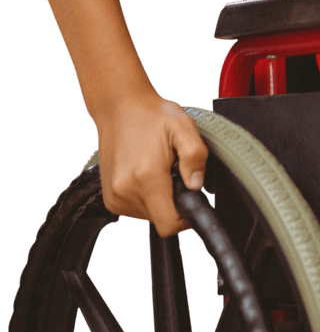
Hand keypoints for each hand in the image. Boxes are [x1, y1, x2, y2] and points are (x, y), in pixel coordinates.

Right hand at [95, 93, 208, 236]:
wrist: (120, 108)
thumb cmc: (151, 116)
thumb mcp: (184, 128)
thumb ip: (196, 157)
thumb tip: (197, 185)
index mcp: (146, 177)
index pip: (169, 223)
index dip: (186, 217)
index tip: (191, 197)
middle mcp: (125, 191)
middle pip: (160, 219)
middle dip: (173, 201)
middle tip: (174, 173)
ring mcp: (114, 196)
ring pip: (149, 216)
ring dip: (160, 199)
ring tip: (159, 169)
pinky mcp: (109, 198)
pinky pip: (135, 209)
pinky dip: (146, 197)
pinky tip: (147, 174)